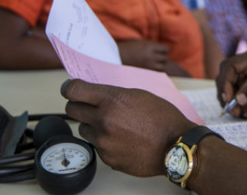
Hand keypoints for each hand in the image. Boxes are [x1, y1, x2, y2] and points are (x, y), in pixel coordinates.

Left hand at [61, 79, 194, 176]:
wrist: (176, 145)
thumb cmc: (163, 118)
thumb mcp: (139, 95)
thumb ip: (114, 95)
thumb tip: (95, 95)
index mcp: (112, 99)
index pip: (74, 90)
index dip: (69, 88)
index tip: (70, 89)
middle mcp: (103, 120)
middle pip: (72, 110)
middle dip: (78, 106)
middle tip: (88, 106)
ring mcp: (104, 141)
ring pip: (84, 129)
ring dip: (93, 125)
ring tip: (113, 126)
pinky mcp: (107, 158)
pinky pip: (97, 146)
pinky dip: (105, 142)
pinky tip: (122, 140)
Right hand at [117, 39, 170, 71]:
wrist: (116, 55)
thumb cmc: (128, 47)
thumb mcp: (141, 42)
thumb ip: (151, 45)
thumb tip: (161, 48)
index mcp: (149, 46)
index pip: (165, 49)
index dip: (164, 50)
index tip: (160, 50)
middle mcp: (150, 56)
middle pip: (164, 58)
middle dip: (162, 57)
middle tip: (156, 57)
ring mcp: (147, 65)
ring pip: (162, 67)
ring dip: (160, 65)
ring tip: (154, 63)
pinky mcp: (144, 72)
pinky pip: (155, 73)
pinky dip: (155, 71)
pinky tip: (150, 69)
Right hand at [216, 47, 246, 117]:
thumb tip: (239, 98)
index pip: (230, 66)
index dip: (225, 82)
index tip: (229, 99)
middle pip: (225, 80)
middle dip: (227, 97)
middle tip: (235, 111)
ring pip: (230, 93)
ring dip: (236, 106)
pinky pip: (238, 102)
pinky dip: (243, 110)